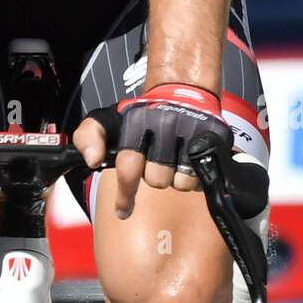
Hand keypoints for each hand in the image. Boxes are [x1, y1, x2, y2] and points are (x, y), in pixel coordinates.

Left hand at [73, 83, 231, 218]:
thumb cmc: (143, 114)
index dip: (125, 194)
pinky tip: (188, 161)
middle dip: (153, 176)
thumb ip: (88, 137)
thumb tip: (92, 160)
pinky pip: (201, 177)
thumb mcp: (108, 120)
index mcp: (137, 123)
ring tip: (172, 160)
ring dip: (175, 177)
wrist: (182, 90)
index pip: (129, 167)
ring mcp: (191, 133)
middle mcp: (165, 126)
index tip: (122, 211)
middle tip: (155, 161)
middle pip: (156, 179)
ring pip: (180, 182)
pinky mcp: (213, 139)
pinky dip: (194, 176)